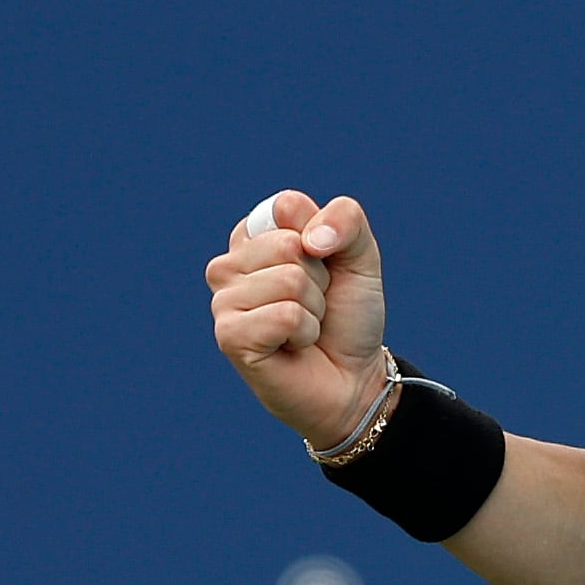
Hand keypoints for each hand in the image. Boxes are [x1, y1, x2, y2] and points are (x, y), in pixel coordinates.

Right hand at [206, 188, 389, 449]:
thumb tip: (310, 240)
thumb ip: (346, 219)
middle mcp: (228, 265)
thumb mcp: (360, 256)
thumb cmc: (348, 316)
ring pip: (289, 280)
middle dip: (319, 279)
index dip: (323, 241)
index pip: (287, 207)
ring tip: (305, 328)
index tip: (322, 270)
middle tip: (314, 306)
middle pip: (289, 245)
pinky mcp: (230, 336)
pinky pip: (286, 315)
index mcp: (252, 236)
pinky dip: (305, 332)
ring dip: (314, 309)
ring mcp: (224, 302)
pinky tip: (294, 347)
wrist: (355, 378)